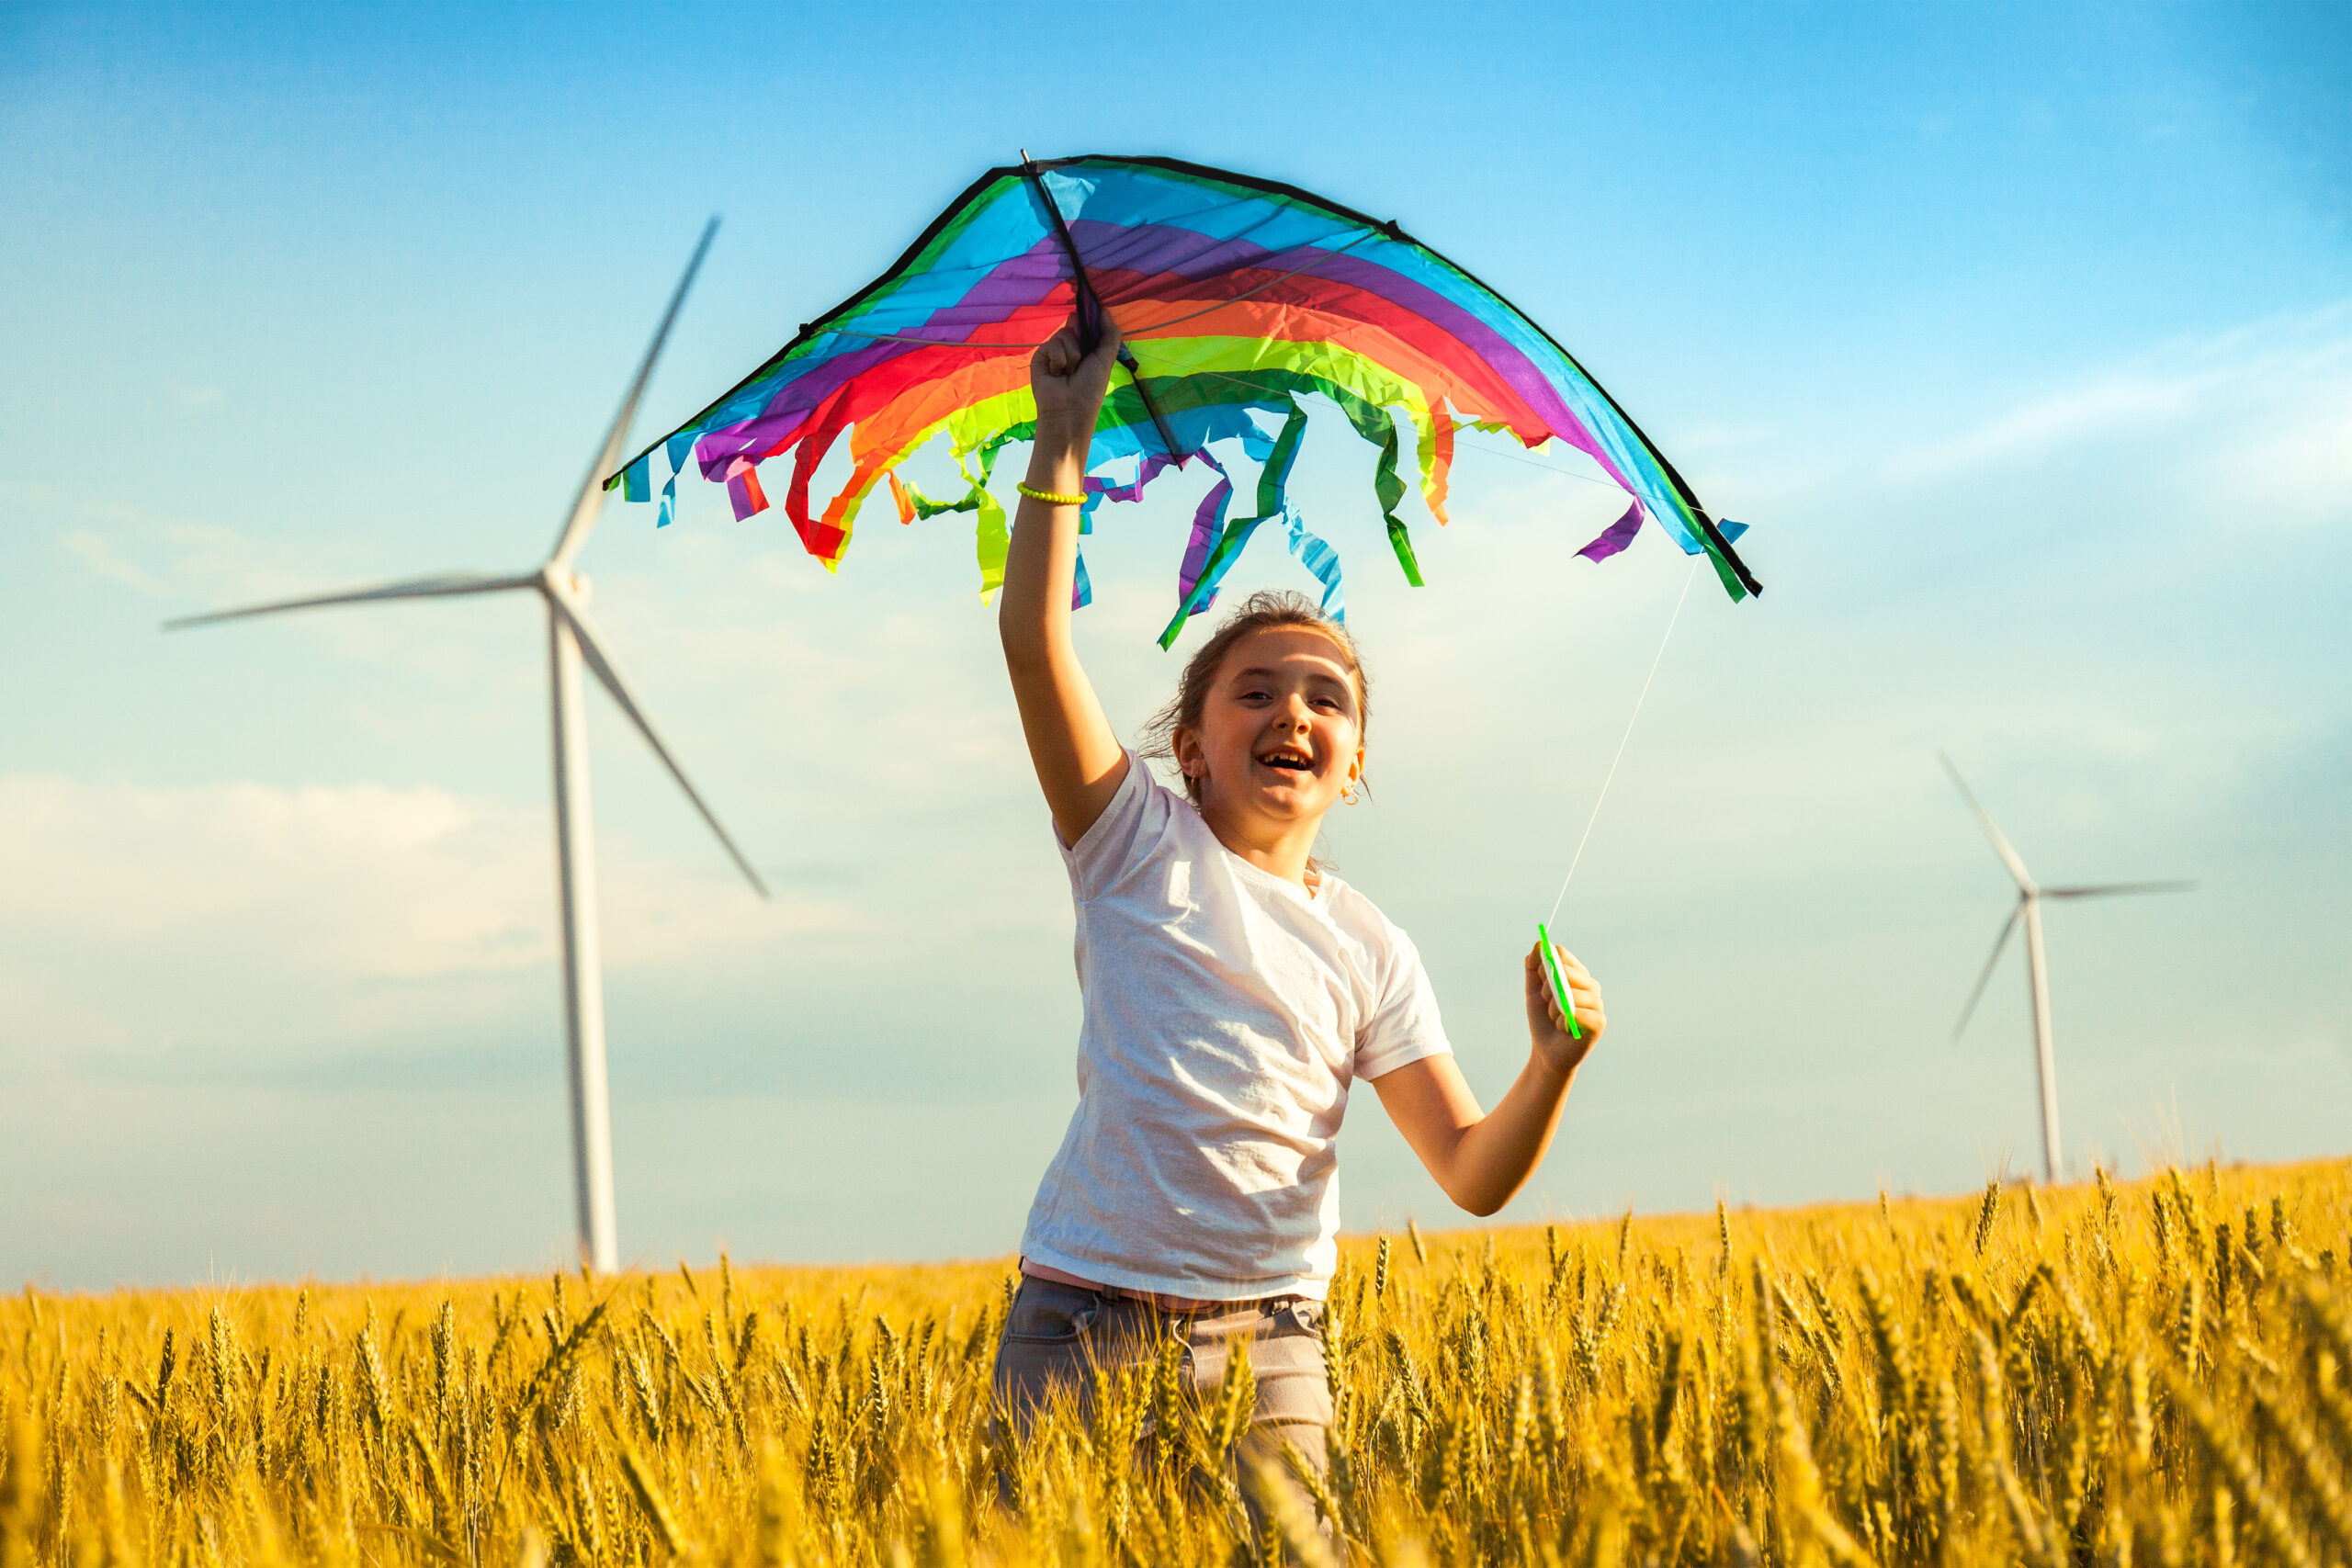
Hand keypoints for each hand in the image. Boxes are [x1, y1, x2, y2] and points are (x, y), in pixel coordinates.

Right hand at [1029, 312, 1120, 448]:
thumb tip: (1105, 309)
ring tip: (1069, 373)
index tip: (1092, 311)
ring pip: (1064, 334)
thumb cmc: (1091, 387)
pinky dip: (1058, 361)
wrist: (1070, 408)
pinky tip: (1057, 375)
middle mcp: (1071, 345)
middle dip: (1082, 342)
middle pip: (1075, 324)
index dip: (1089, 317)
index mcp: (1088, 346)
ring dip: (1072, 356)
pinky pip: (1052, 345)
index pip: (1087, 322)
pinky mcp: (1041, 355)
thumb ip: (1110, 333)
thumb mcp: (1106, 358)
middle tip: (1083, 362)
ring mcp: (1055, 349)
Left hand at [1523, 939, 1602, 1075]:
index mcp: (1577, 975)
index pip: (1563, 955)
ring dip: (1554, 1006)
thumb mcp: (1534, 992)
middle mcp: (1591, 986)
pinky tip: (1562, 1028)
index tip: (1539, 976)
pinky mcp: (1599, 1022)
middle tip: (1545, 998)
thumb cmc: (1543, 1020)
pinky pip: (1576, 1013)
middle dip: (1548, 985)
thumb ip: (1533, 968)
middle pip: (1568, 971)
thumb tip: (1539, 944)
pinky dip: (1562, 1021)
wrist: (1547, 1052)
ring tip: (1553, 1016)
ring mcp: (1597, 1004)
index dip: (1545, 963)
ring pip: (1571, 993)